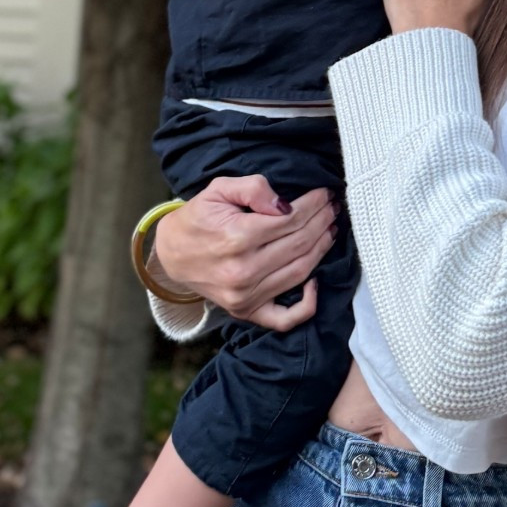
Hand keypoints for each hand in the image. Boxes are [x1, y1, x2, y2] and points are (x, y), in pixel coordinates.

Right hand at [152, 177, 335, 328]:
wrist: (172, 254)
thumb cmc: (199, 218)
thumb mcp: (219, 190)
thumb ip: (253, 188)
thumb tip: (285, 205)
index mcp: (237, 237)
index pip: (291, 220)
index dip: (313, 205)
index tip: (325, 194)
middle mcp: (243, 271)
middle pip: (299, 244)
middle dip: (321, 222)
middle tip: (334, 208)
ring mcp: (245, 296)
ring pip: (300, 272)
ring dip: (322, 250)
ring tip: (331, 230)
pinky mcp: (246, 312)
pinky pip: (285, 318)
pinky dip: (308, 304)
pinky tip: (317, 281)